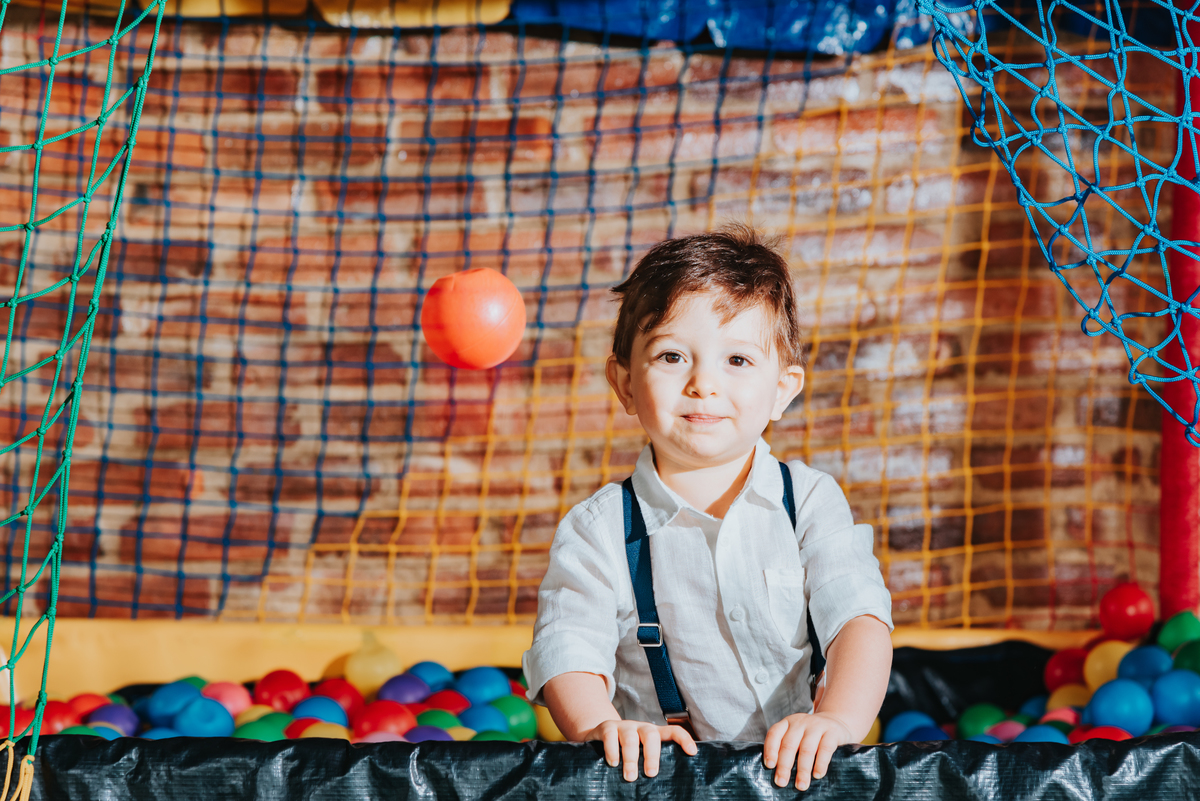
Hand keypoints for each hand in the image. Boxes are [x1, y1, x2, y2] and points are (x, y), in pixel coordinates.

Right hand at [583, 719, 697, 780]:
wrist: (598, 737)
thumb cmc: (624, 753)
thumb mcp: (639, 756)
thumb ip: (649, 766)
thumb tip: (662, 790)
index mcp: (653, 735)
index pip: (672, 731)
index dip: (684, 739)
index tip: (692, 752)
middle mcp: (640, 728)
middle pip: (651, 734)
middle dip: (652, 755)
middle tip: (651, 774)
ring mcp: (624, 726)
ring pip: (630, 737)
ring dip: (631, 758)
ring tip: (630, 777)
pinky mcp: (607, 727)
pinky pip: (611, 736)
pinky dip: (612, 750)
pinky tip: (613, 763)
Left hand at [762, 712, 852, 789]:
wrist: (834, 721)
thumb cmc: (810, 734)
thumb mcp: (796, 735)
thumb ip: (787, 747)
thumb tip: (778, 773)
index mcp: (787, 723)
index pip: (774, 734)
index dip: (770, 750)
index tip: (769, 766)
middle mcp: (800, 722)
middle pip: (789, 744)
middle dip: (784, 766)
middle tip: (781, 782)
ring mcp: (816, 726)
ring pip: (807, 749)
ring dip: (803, 769)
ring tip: (801, 785)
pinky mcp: (832, 732)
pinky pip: (825, 749)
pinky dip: (820, 763)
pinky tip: (817, 775)